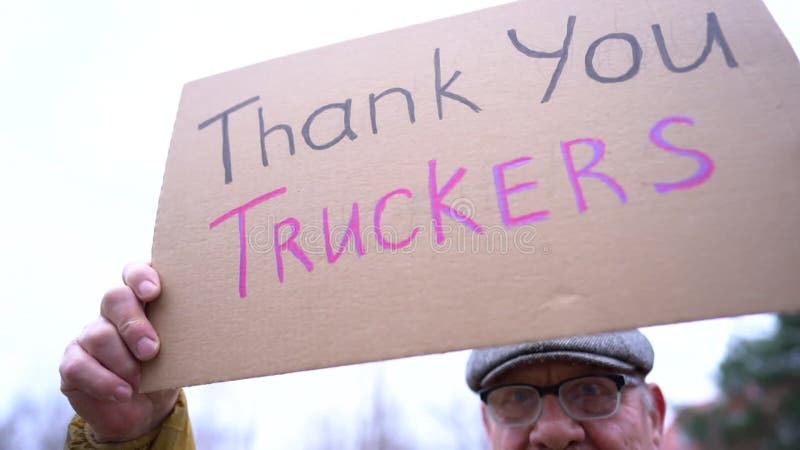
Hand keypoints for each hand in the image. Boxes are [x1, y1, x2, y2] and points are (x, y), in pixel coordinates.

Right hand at [60, 262, 178, 441]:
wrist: (146, 411)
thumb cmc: (168, 371)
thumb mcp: (182, 351)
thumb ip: (185, 333)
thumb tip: (209, 327)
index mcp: (143, 299)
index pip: (135, 271)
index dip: (141, 276)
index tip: (153, 291)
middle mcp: (114, 311)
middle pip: (115, 298)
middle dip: (134, 324)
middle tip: (151, 350)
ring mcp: (90, 334)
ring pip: (100, 335)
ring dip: (124, 361)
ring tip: (140, 381)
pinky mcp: (73, 362)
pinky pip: (80, 366)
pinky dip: (105, 382)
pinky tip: (124, 393)